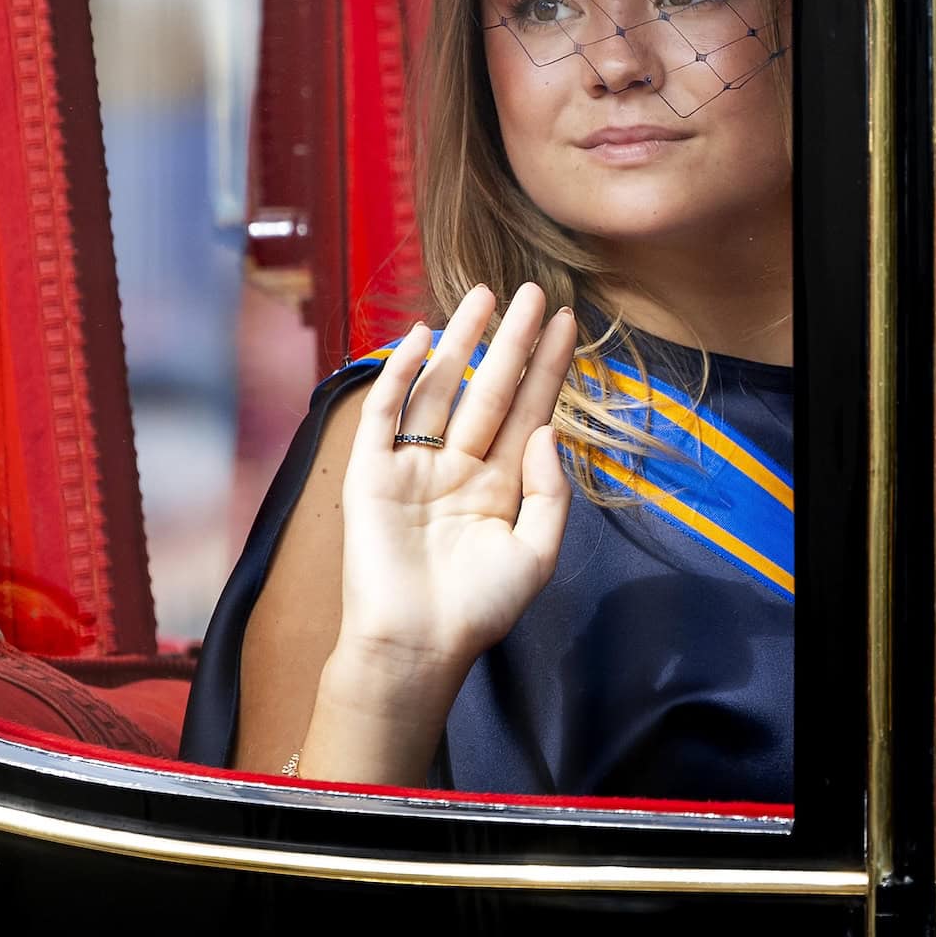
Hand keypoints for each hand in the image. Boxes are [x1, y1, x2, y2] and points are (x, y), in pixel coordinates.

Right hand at [324, 283, 577, 698]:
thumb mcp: (535, 554)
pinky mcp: (371, 471)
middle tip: (529, 291)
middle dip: (510, 340)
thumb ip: (549, 492)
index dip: (545, 367)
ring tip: (482, 296)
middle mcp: (458, 466)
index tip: (564, 322)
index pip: (528, 411)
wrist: (414, 645)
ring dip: (460, 342)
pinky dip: (400, 374)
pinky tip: (422, 339)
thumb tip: (547, 429)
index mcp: (499, 485)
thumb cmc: (476, 610)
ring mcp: (413, 465)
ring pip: (441, 388)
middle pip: (488, 388)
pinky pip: (386, 412)